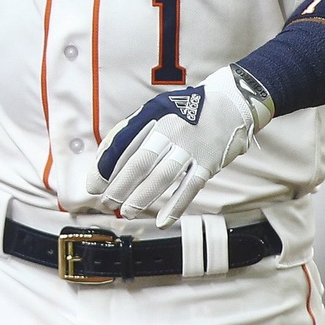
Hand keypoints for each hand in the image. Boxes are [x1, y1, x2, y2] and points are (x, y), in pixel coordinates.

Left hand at [87, 65, 271, 226]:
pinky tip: (162, 221)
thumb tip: (104, 159)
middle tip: (107, 202)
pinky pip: (190, 187)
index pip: (123, 143)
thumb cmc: (185, 111)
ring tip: (127, 211)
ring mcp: (191, 147)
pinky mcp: (209, 163)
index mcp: (153, 116)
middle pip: (140, 162)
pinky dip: (176, 206)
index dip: (105, 166)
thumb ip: (131, 131)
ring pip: (162, 176)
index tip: (93, 184)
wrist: (231, 103)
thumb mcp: (155, 110)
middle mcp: (171, 130)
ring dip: (142, 197)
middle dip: (120, 185)